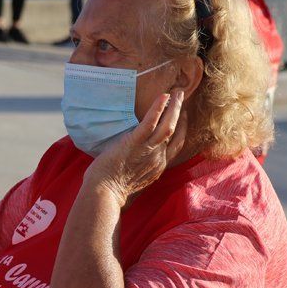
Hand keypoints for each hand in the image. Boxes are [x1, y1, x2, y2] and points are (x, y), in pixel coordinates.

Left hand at [83, 89, 186, 203]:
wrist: (104, 195)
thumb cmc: (112, 190)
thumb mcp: (134, 181)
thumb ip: (140, 169)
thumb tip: (133, 161)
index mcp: (158, 167)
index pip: (175, 145)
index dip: (181, 130)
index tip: (181, 117)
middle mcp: (159, 159)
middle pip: (176, 133)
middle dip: (180, 114)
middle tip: (182, 98)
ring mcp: (149, 151)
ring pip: (168, 126)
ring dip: (174, 107)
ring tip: (177, 92)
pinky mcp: (135, 143)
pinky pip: (150, 123)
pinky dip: (158, 108)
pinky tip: (163, 96)